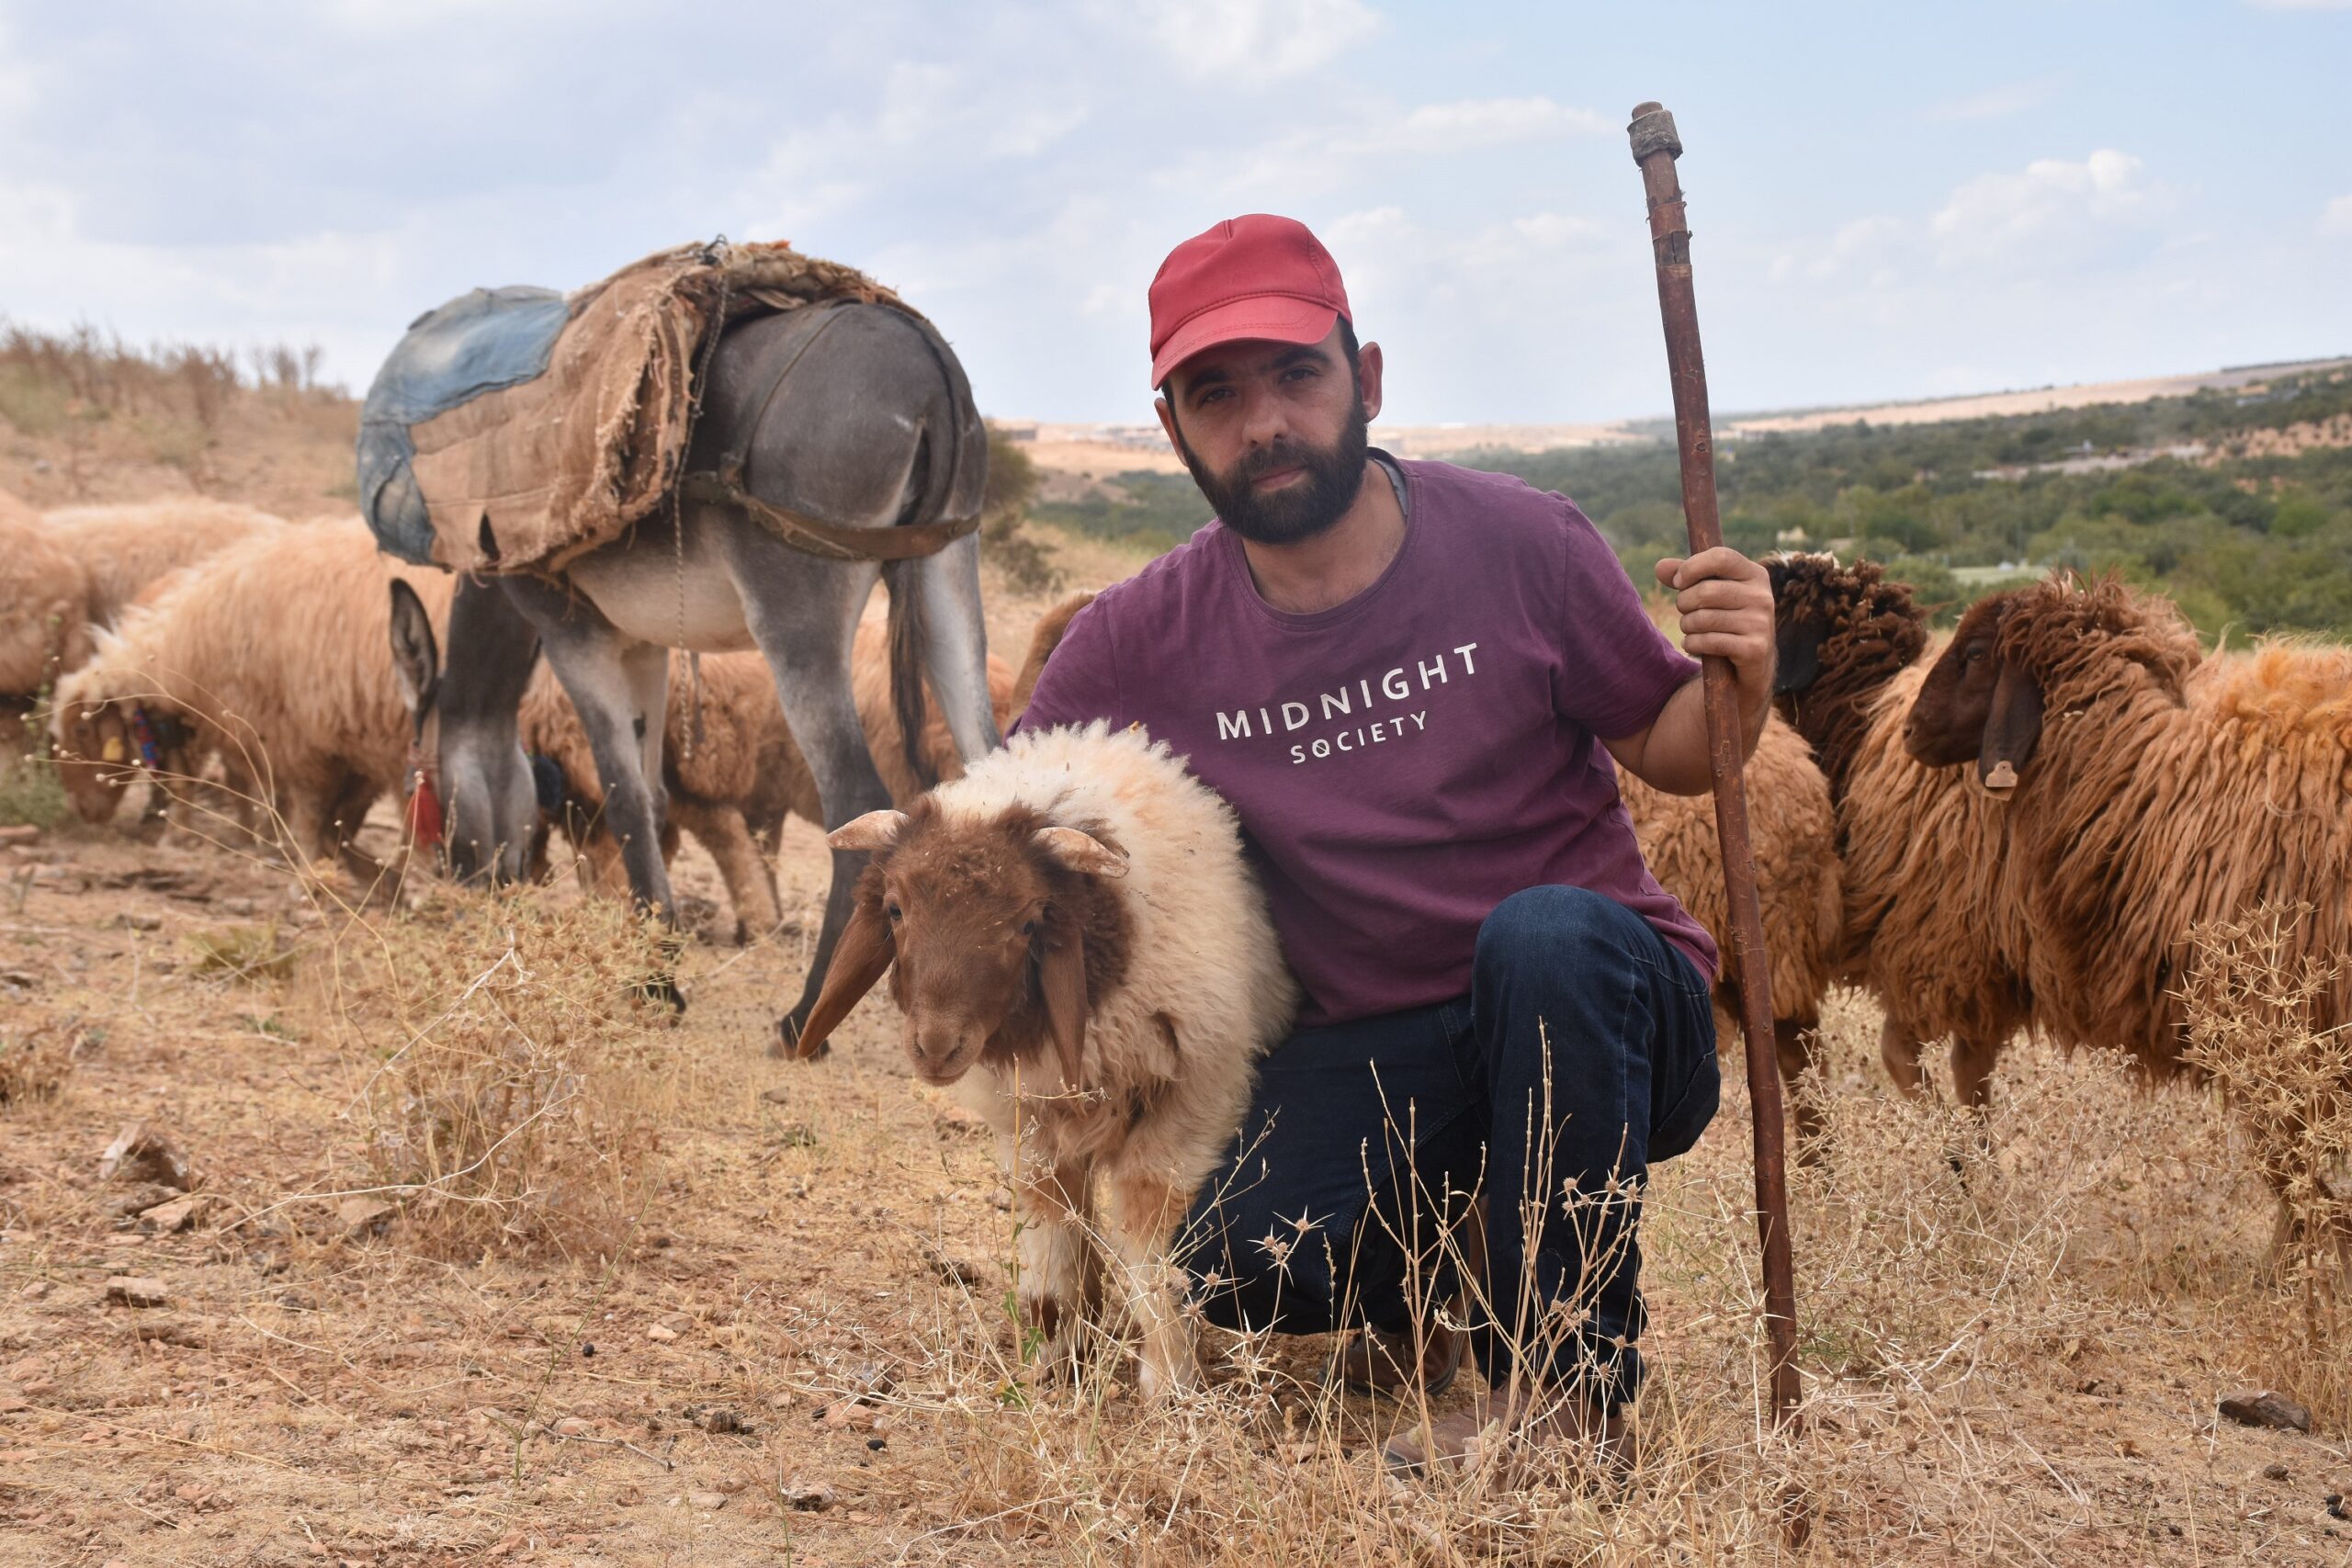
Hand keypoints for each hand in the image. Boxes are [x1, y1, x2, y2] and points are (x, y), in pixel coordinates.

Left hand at [1655, 547, 1774, 698]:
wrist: (1752, 662)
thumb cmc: (1726, 618)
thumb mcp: (1710, 593)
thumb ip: (1686, 576)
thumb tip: (1660, 567)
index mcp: (1755, 575)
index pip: (1721, 557)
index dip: (1691, 568)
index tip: (1678, 582)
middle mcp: (1762, 596)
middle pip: (1706, 591)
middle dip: (1684, 603)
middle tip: (1685, 611)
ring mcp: (1761, 623)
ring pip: (1704, 618)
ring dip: (1686, 626)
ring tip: (1690, 629)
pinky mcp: (1755, 648)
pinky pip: (1709, 641)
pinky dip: (1692, 644)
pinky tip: (1692, 645)